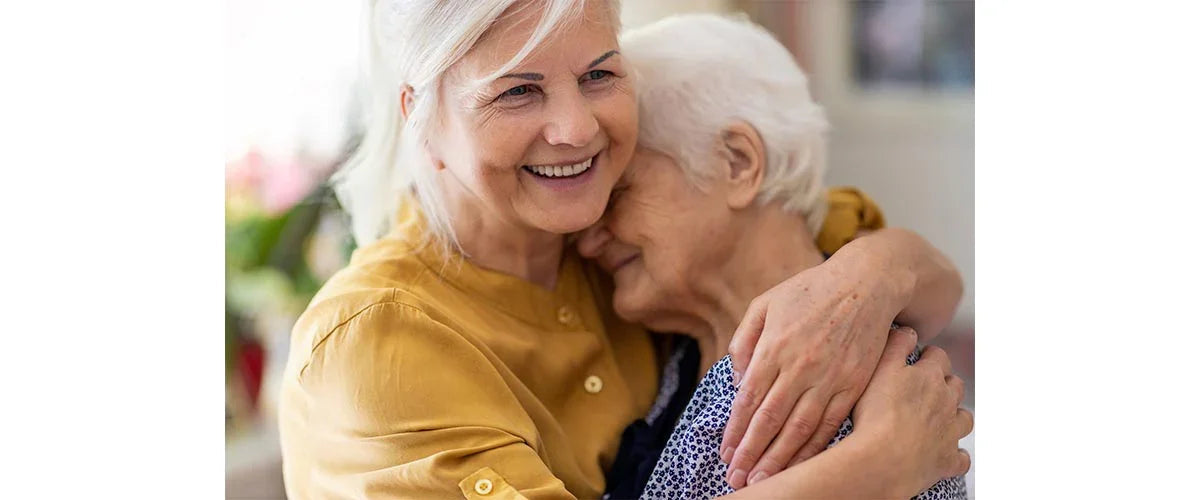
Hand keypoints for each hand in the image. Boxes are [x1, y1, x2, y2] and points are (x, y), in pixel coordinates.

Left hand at [721, 255, 902, 488]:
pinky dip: (814, 449)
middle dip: (751, 454)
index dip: (735, 431)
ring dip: (779, 459)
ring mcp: (829, 378)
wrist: (866, 284)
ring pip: (800, 429)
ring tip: (762, 481)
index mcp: (774, 347)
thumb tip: (737, 380)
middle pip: (770, 421)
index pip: (748, 400)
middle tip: (735, 479)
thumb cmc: (810, 292)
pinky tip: (801, 466)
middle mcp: (799, 367)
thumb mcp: (764, 304)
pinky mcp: (853, 385)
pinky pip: (831, 424)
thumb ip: (744, 341)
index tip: (725, 454)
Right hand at [850, 327, 972, 494]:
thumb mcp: (878, 369)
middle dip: (944, 383)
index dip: (929, 357)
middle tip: (924, 388)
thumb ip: (895, 345)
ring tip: (938, 418)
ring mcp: (950, 433)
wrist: (882, 461)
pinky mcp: (947, 460)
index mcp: (930, 377)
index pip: (938, 357)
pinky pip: (960, 458)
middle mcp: (946, 402)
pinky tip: (944, 453)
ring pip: (964, 418)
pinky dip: (955, 454)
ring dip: (955, 416)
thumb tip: (908, 330)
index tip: (918, 359)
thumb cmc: (876, 415)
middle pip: (955, 386)